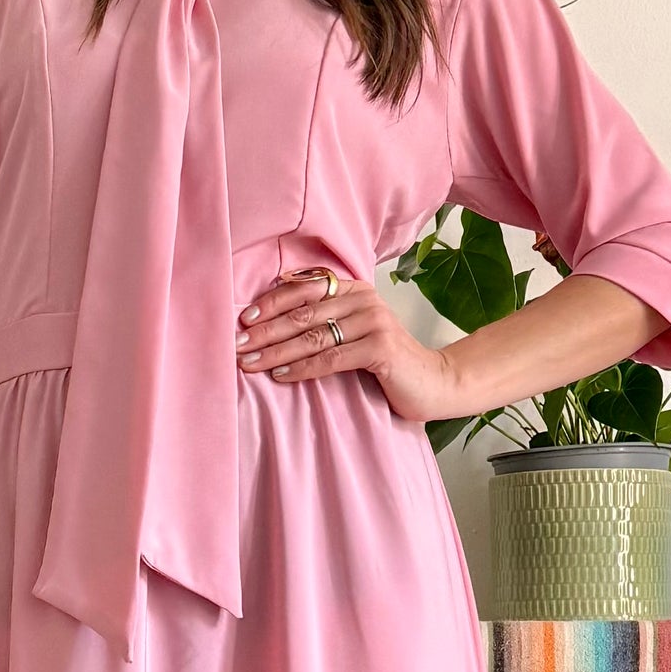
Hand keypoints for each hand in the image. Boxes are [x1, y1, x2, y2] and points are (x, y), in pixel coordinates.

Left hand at [236, 269, 455, 425]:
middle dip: (266, 331)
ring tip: (249, 364)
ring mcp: (374, 321)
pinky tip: (280, 375)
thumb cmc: (387, 362)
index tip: (243, 321)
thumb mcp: (354, 334)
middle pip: (303, 313)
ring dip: (276, 351)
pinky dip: (303, 368)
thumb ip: (325, 321)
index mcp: (354, 290)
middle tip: (236, 346)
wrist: (433, 382)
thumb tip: (274, 320)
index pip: (304, 290)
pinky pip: (331, 358)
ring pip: (313, 336)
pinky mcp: (380, 347)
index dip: (271, 304)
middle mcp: (364, 299)